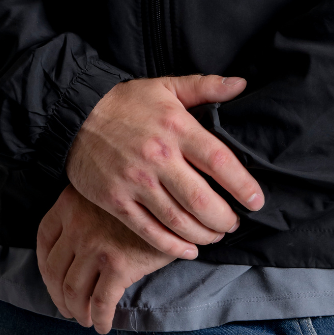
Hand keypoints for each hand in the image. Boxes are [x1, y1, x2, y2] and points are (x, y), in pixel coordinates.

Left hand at [37, 184, 177, 334]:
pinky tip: (103, 325)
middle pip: (54, 270)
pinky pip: (101, 302)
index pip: (44, 239)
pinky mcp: (118, 265)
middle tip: (68, 309)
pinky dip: (100, 319)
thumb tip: (69, 254)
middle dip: (59, 296)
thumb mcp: (104, 193)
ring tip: (85, 319)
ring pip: (73, 291)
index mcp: (70, 201)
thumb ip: (84, 212)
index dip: (44, 266)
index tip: (52, 280)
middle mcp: (78, 223)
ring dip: (77, 311)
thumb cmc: (141, 198)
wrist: (176, 200)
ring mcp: (96, 244)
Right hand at [66, 73, 263, 253]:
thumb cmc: (127, 102)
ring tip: (216, 235)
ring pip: (178, 220)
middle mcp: (158, 156)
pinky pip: (150, 231)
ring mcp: (136, 182)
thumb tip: (241, 84)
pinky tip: (189, 249)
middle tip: (235, 223)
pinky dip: (173, 247)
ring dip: (203, 235)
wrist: (77, 114)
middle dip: (225, 218)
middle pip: (201, 199)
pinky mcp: (117, 201)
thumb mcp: (166, 86)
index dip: (242, 184)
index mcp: (176, 127)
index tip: (256, 200)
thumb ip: (205, 86)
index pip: (218, 160)